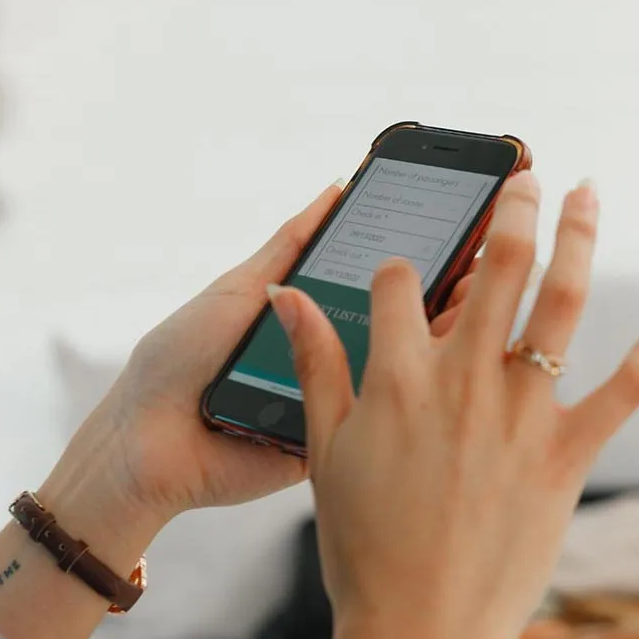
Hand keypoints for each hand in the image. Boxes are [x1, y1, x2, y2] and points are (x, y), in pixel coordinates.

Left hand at [40, 180, 492, 535]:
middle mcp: (326, 361)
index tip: (463, 227)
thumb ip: (290, 248)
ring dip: (442, 342)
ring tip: (489, 301)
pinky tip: (453, 364)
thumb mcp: (241, 289)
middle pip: (396, 326)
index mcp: (307, 321)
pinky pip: (373, 418)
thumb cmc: (179, 359)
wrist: (146, 440)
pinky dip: (411, 394)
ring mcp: (332, 405)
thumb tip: (335, 193)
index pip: (375, 285)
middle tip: (493, 261)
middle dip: (445, 295)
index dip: (418, 261)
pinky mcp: (330, 445)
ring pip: (395, 372)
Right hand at [270, 172, 638, 638]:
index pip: (397, 284)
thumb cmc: (363, 543)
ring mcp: (523, 415)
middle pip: (496, 267)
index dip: (395, 270)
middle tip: (525, 173)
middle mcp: (464, 382)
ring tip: (586, 193)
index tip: (398, 276)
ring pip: (561, 304)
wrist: (419, 626)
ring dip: (578, 237)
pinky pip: (629, 385)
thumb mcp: (323, 448)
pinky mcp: (568, 454)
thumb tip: (285, 298)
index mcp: (396, 378)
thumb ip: (312, 363)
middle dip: (511, 208)